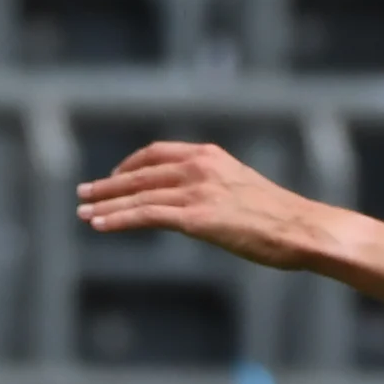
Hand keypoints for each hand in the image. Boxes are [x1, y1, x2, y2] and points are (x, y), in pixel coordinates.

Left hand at [76, 141, 338, 267]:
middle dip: (108, 185)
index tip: (113, 178)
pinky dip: (118, 219)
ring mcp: (196, 192)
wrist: (302, 228)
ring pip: (138, 195)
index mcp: (210, 156)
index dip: (130, 166)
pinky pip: (146, 216)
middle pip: (140, 173)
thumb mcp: (244, 190)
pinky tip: (100, 224)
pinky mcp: (196, 219)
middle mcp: (199, 167)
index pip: (157, 154)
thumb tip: (203, 206)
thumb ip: (217, 189)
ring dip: (105, 204)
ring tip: (82, 212)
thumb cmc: (281, 218)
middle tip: (83, 193)